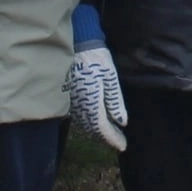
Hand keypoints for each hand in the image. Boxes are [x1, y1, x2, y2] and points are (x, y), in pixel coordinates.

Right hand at [64, 5, 127, 150]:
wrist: (77, 44)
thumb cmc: (96, 58)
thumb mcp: (110, 78)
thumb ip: (115, 101)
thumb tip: (122, 122)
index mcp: (91, 103)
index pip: (102, 128)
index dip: (112, 139)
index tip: (123, 146)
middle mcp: (79, 106)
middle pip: (92, 129)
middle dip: (106, 137)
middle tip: (119, 142)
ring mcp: (72, 102)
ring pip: (85, 124)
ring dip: (97, 131)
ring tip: (110, 134)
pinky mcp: (68, 96)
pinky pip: (79, 116)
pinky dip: (89, 123)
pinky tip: (97, 121)